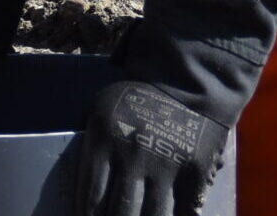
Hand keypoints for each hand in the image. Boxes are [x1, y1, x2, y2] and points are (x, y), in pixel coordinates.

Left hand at [77, 80, 228, 215]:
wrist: (187, 75)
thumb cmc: (138, 93)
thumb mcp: (101, 107)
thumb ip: (91, 143)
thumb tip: (82, 184)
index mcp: (105, 140)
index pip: (91, 198)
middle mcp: (133, 156)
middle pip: (120, 212)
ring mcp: (165, 165)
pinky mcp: (194, 170)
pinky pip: (186, 210)